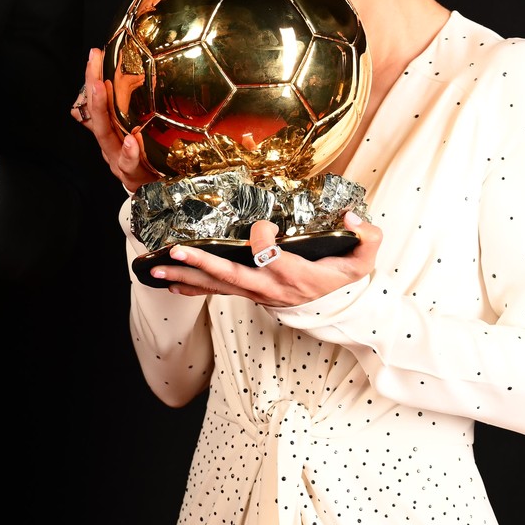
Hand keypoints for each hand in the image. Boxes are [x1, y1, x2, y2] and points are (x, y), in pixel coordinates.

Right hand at [73, 46, 158, 193]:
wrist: (152, 192)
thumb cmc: (142, 161)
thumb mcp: (128, 137)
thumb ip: (113, 120)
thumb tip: (93, 101)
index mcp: (109, 133)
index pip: (96, 102)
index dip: (92, 78)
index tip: (95, 54)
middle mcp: (109, 145)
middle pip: (97, 115)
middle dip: (93, 88)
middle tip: (94, 65)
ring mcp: (118, 160)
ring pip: (106, 137)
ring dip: (102, 112)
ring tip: (102, 89)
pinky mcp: (132, 176)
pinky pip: (129, 165)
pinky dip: (129, 153)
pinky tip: (131, 140)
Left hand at [144, 213, 380, 307]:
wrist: (333, 307)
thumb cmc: (344, 277)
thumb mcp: (364, 258)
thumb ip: (367, 236)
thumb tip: (351, 217)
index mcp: (298, 277)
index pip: (273, 260)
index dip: (263, 241)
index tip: (265, 224)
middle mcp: (271, 288)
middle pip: (232, 276)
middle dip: (202, 263)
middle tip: (175, 250)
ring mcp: (256, 292)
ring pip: (217, 285)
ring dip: (186, 275)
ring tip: (156, 267)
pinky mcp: (247, 291)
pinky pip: (215, 290)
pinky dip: (191, 285)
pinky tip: (168, 281)